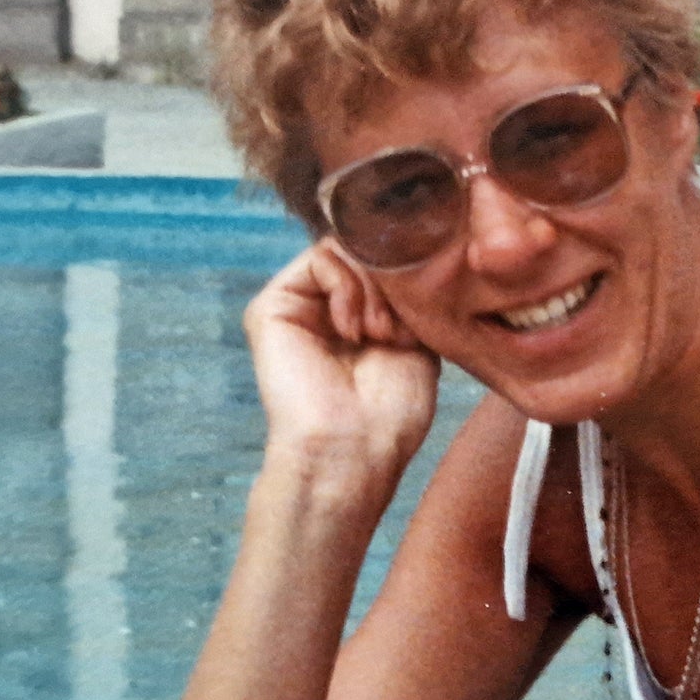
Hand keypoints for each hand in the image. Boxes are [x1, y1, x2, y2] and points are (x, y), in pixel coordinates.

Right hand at [246, 241, 441, 479]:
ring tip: (380, 335)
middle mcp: (322, 307)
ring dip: (375, 288)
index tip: (427, 317)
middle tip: (398, 332)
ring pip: (346, 248)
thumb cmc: (391, 413)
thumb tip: (408, 248)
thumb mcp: (417, 339)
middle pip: (365, 250)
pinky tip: (355, 330)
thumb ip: (407, 294)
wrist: (356, 450)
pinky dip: (350, 286)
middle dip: (394, 282)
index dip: (411, 275)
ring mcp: (296, 305)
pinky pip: (321, 257)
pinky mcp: (272, 306)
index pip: (383, 261)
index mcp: (354, 316)